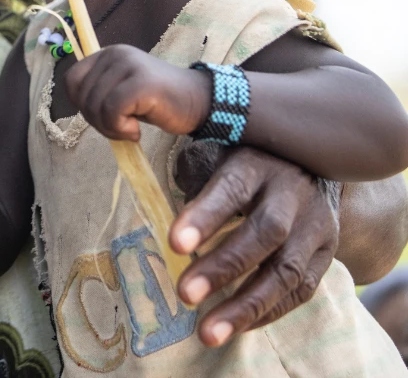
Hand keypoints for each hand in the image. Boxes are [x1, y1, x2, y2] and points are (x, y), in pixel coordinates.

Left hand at [64, 44, 211, 139]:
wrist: (199, 102)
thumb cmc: (158, 103)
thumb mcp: (121, 92)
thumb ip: (99, 93)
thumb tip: (79, 106)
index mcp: (107, 55)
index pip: (71, 81)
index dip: (81, 105)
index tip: (104, 117)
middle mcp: (115, 54)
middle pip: (82, 96)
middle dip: (96, 121)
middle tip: (121, 128)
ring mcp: (129, 66)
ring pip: (95, 105)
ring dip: (109, 128)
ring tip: (130, 130)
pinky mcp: (142, 82)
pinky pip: (112, 111)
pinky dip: (120, 129)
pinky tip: (136, 132)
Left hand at [169, 144, 338, 345]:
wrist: (308, 163)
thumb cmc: (244, 162)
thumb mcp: (218, 153)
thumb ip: (192, 177)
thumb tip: (159, 210)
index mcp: (257, 163)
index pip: (231, 188)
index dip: (205, 216)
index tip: (174, 244)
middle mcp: (292, 193)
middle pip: (265, 232)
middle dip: (224, 267)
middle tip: (186, 294)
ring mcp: (316, 225)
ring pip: (287, 270)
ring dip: (246, 306)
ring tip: (208, 332)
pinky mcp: (326, 253)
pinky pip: (301, 290)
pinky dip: (268, 312)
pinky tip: (236, 326)